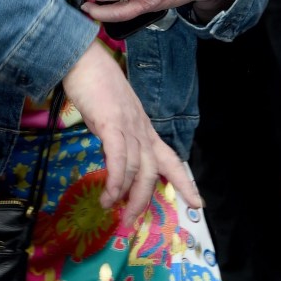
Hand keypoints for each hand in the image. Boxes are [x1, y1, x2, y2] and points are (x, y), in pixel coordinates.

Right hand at [62, 40, 199, 224]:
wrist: (84, 59)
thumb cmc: (95, 82)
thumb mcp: (113, 113)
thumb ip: (118, 134)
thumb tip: (114, 156)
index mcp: (143, 126)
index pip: (169, 158)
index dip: (183, 182)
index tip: (196, 203)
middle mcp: (141, 128)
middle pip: (153, 171)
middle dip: (145, 200)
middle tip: (131, 221)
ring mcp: (128, 125)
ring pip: (137, 169)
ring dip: (126, 195)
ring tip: (112, 209)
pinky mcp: (111, 124)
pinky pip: (119, 159)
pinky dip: (116, 180)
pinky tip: (109, 195)